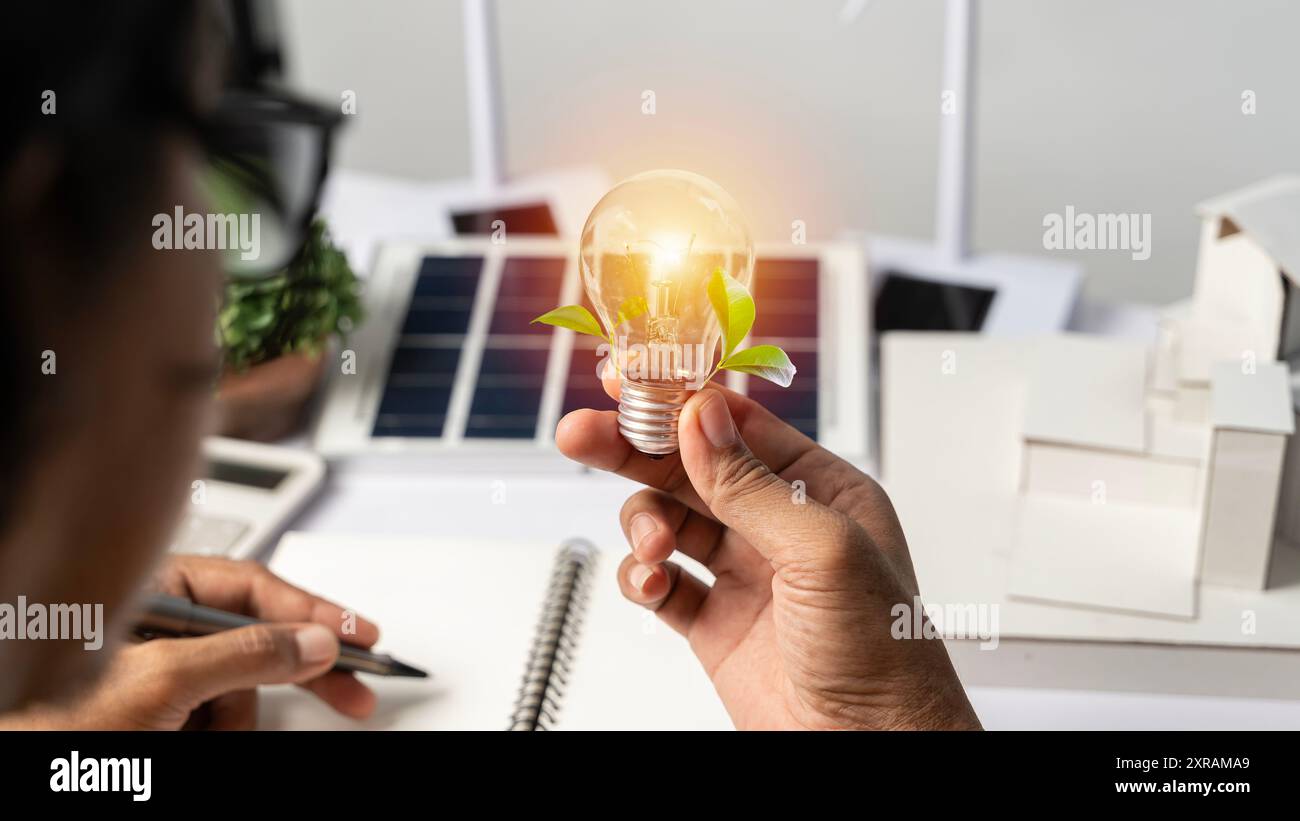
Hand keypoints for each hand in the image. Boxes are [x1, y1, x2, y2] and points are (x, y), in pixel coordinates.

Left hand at [4, 555, 379, 729]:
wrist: (16, 755)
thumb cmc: (50, 717)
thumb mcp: (162, 679)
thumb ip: (245, 654)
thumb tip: (311, 640)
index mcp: (152, 589)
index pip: (252, 587)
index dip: (311, 611)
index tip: (357, 634)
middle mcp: (158, 622)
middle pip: (256, 636)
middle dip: (298, 670)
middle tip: (353, 689)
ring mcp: (160, 667)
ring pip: (240, 688)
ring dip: (234, 722)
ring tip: (195, 739)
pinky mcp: (161, 708)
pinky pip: (218, 715)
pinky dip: (217, 734)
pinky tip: (189, 742)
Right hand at [556, 380, 979, 729]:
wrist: (868, 745)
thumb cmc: (883, 653)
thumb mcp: (821, 550)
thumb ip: (751, 483)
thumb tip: (701, 418)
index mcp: (819, 490)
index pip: (739, 426)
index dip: (681, 401)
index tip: (632, 383)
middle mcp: (778, 525)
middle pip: (689, 466)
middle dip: (634, 448)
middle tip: (583, 432)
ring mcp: (744, 572)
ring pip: (667, 520)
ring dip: (645, 525)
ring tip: (652, 549)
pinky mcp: (714, 622)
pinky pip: (658, 583)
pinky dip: (642, 578)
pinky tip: (651, 585)